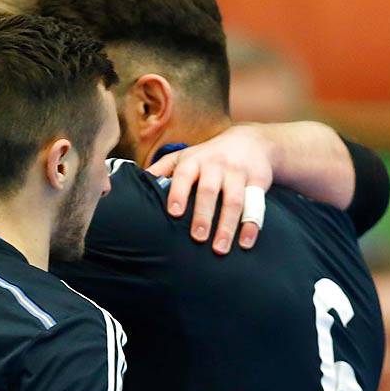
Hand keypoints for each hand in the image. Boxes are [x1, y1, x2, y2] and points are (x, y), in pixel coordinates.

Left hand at [146, 126, 274, 253]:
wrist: (250, 141)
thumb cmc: (208, 156)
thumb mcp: (184, 156)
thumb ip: (161, 170)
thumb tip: (131, 183)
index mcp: (194, 160)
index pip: (185, 174)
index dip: (179, 192)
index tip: (174, 213)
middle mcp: (217, 165)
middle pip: (210, 190)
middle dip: (204, 214)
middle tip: (197, 238)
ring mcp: (238, 173)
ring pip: (234, 201)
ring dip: (228, 226)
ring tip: (220, 249)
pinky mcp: (258, 182)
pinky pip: (256, 205)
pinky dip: (251, 225)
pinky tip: (246, 243)